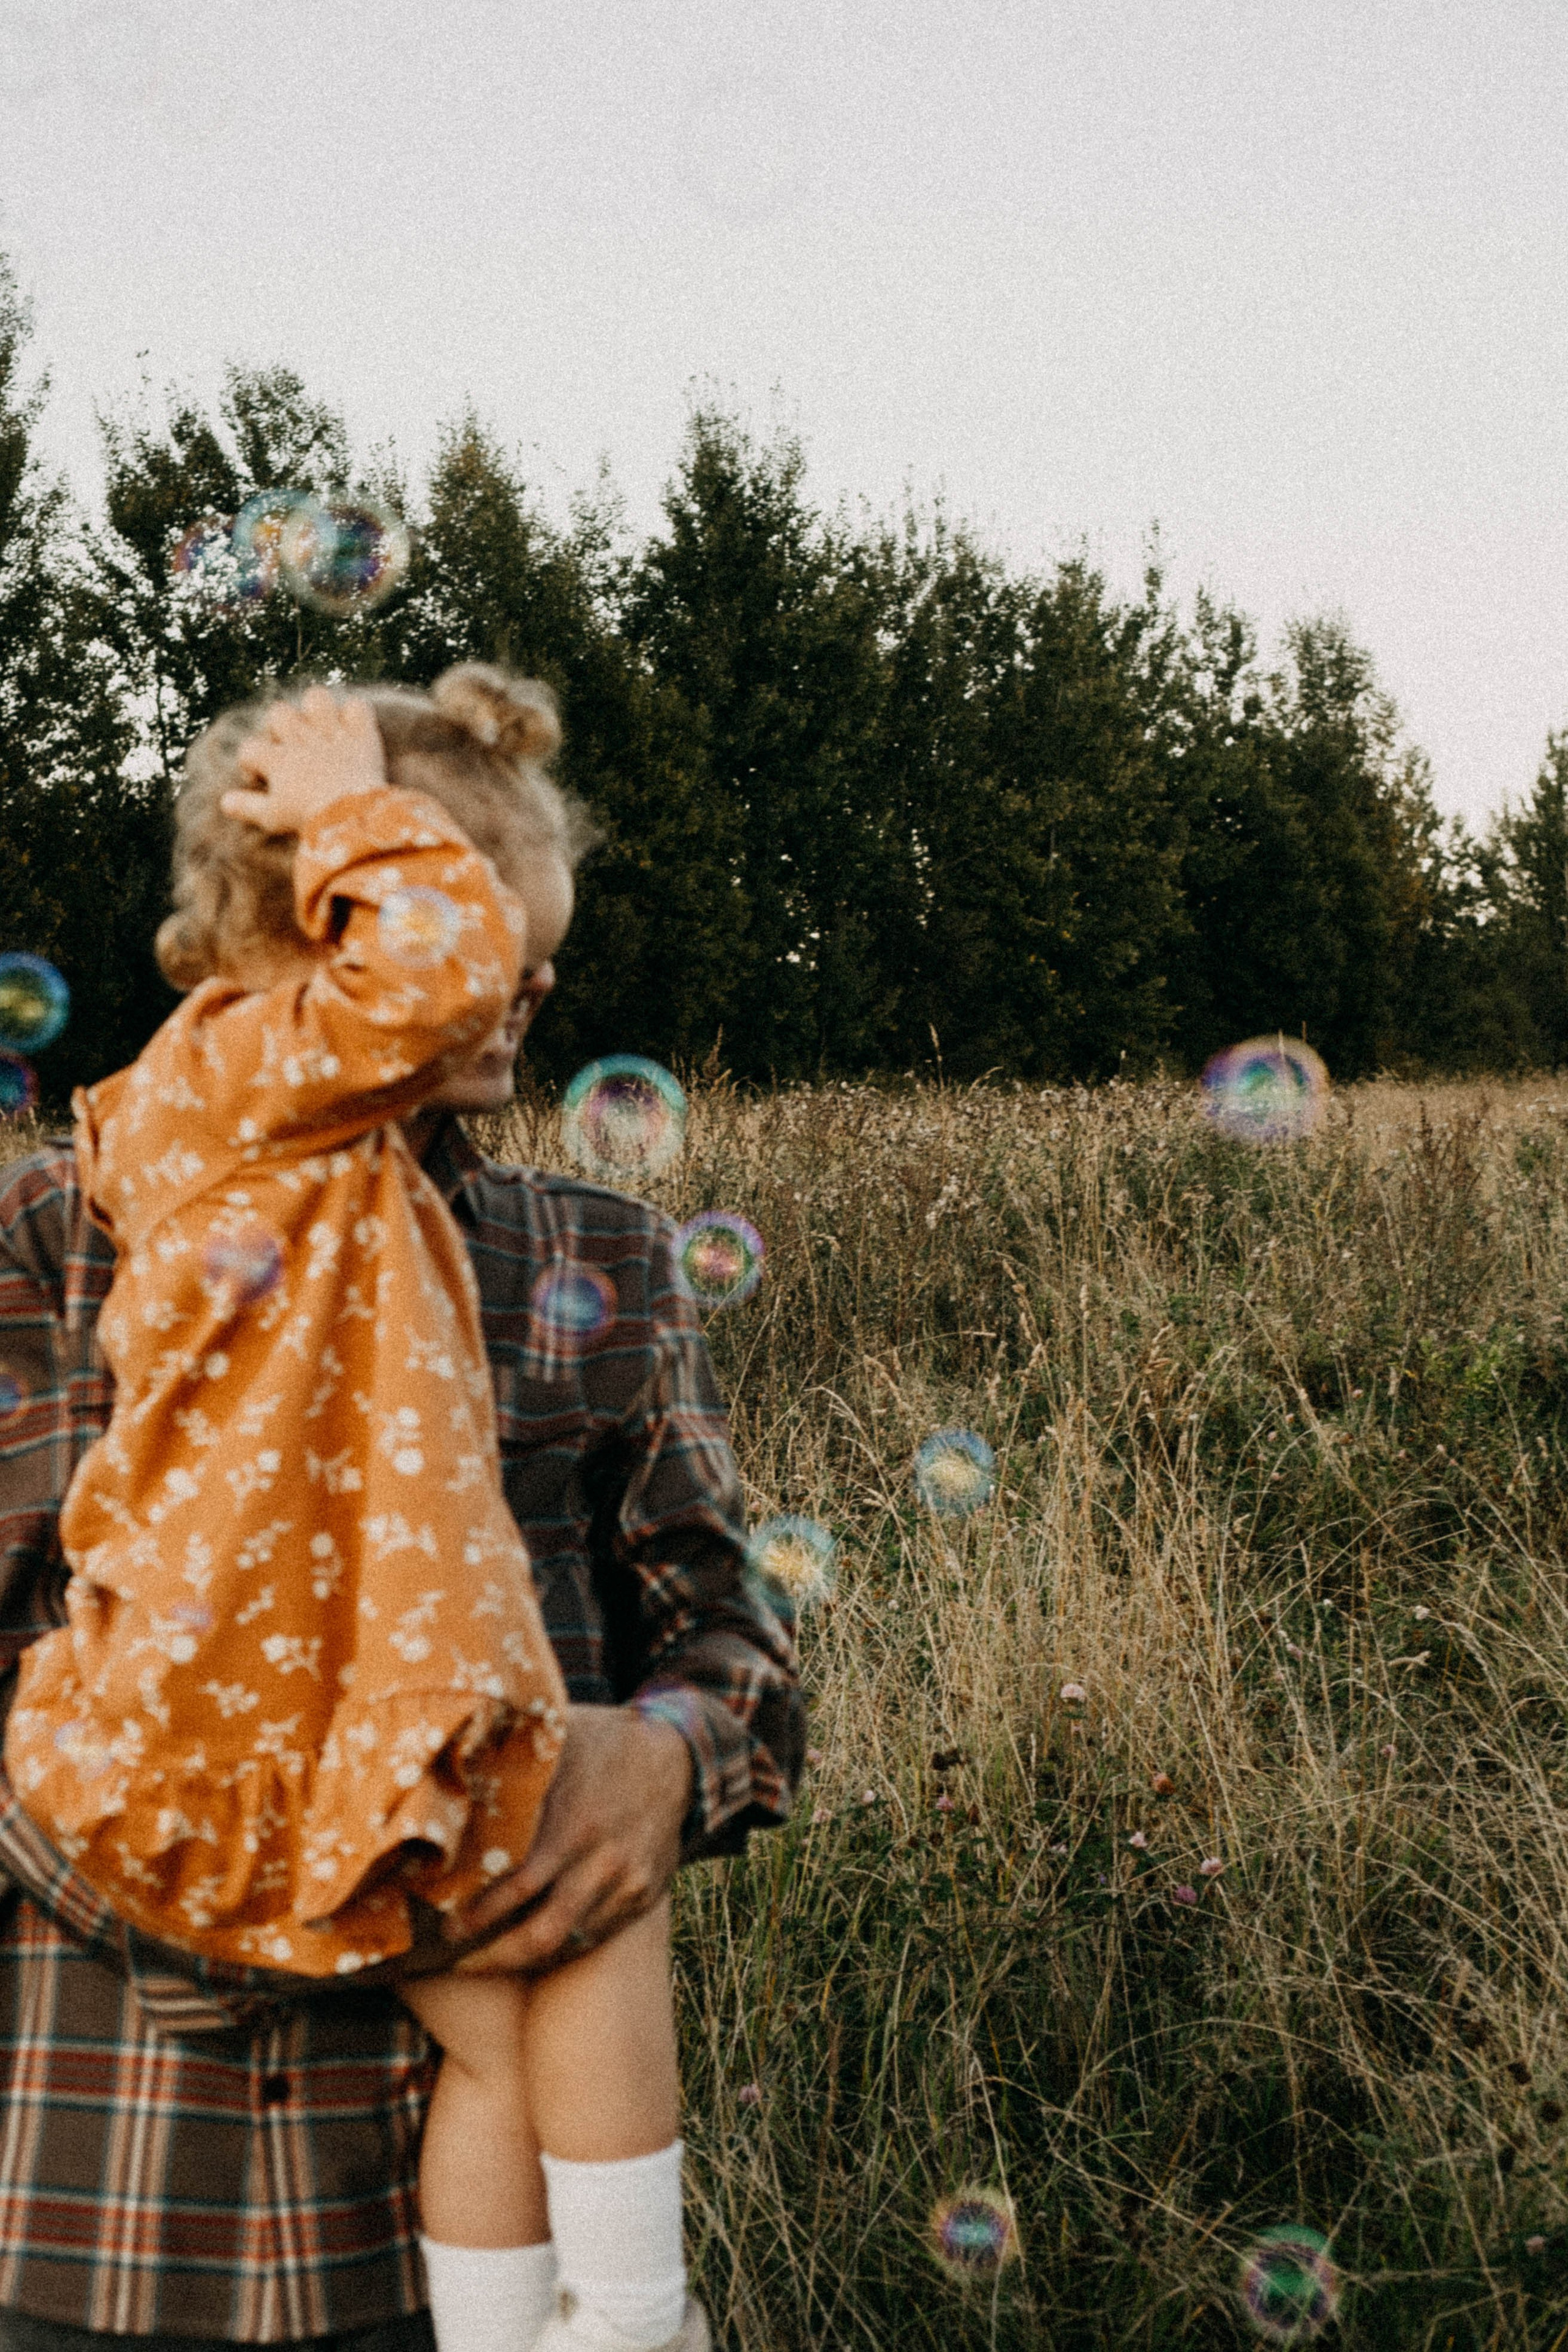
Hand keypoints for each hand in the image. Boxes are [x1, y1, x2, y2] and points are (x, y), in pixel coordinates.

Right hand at [222, 686, 386, 834]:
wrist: (350, 814)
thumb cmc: (307, 818)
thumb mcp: (272, 817)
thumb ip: (247, 806)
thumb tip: (224, 802)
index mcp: (277, 759)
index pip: (249, 748)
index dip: (249, 762)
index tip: (259, 780)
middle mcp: (302, 739)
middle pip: (279, 712)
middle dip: (280, 727)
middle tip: (291, 749)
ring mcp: (332, 733)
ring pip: (317, 697)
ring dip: (317, 709)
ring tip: (321, 728)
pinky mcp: (361, 735)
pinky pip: (358, 707)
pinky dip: (356, 715)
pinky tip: (355, 730)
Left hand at [443, 1704, 693, 1974]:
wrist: (676, 1755)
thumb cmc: (600, 1742)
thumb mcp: (556, 1740)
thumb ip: (510, 1762)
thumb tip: (446, 1769)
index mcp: (573, 1822)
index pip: (515, 1888)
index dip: (475, 1916)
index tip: (442, 1927)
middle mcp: (601, 1859)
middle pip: (540, 1933)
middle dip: (491, 1957)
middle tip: (455, 1960)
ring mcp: (626, 1882)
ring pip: (568, 1943)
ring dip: (523, 1959)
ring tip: (485, 1959)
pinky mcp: (644, 1895)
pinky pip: (596, 1935)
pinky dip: (561, 1945)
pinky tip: (531, 1944)